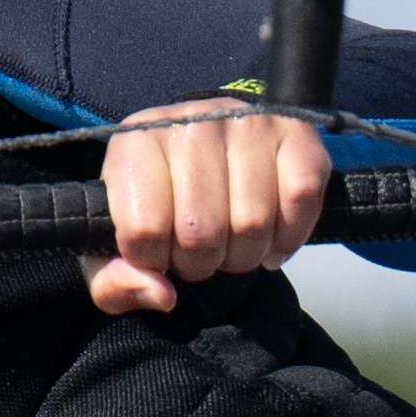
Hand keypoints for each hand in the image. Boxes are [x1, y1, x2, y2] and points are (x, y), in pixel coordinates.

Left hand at [86, 104, 328, 315]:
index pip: (143, 231)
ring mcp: (246, 121)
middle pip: (201, 233)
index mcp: (134, 145)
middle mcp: (190, 122)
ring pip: (252, 223)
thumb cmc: (159, 201)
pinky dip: (290, 235)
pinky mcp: (294, 131)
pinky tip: (272, 235)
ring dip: (245, 254)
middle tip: (202, 250)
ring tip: (233, 240)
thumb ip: (114, 283)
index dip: (154, 261)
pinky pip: (301, 198)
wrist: (207, 151)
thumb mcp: (115, 246)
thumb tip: (161, 295)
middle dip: (202, 262)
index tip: (159, 251)